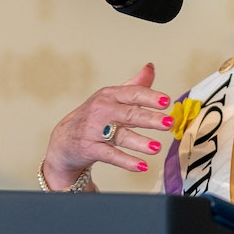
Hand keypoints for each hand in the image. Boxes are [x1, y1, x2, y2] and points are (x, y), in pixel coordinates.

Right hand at [43, 63, 172, 189]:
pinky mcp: (90, 148)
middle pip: (129, 114)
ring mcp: (94, 130)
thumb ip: (134, 85)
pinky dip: (126, 161)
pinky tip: (142, 166)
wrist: (64, 139)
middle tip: (168, 123)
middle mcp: (101, 110)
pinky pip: (110, 155)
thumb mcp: (111, 98)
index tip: (166, 102)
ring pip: (120, 135)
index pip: (132, 94)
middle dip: (149, 118)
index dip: (150, 97)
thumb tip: (151, 67)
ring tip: (157, 148)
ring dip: (139, 142)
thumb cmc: (94, 117)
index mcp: (109, 95)